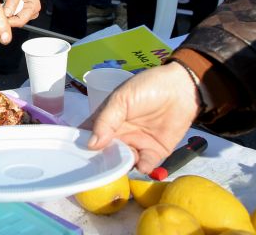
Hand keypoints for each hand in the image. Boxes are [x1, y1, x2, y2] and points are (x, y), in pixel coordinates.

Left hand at [3, 0, 40, 26]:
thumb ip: (11, 2)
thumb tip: (6, 15)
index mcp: (33, 7)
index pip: (21, 21)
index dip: (9, 21)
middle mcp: (32, 12)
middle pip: (17, 21)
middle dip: (7, 18)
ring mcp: (28, 13)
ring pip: (14, 19)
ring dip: (7, 15)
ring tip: (1, 6)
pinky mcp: (23, 12)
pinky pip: (13, 16)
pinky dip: (7, 12)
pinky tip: (4, 7)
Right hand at [84, 62, 199, 172]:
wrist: (182, 88)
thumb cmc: (147, 87)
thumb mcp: (121, 99)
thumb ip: (106, 120)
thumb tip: (91, 144)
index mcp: (106, 120)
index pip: (89, 135)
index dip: (80, 145)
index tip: (74, 156)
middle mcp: (119, 135)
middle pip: (104, 153)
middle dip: (100, 161)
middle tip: (97, 167)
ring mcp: (136, 144)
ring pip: (122, 162)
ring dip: (120, 165)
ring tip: (121, 163)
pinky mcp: (155, 152)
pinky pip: (144, 165)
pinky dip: (141, 167)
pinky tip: (140, 163)